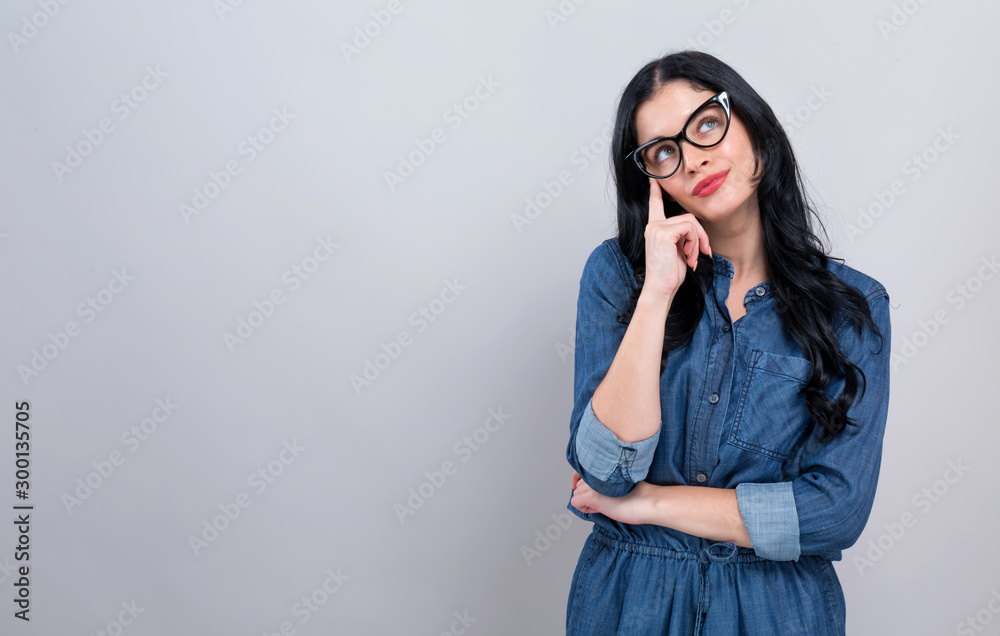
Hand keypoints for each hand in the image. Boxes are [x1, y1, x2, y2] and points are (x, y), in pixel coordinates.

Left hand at [570, 470, 655, 525]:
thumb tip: (590, 491)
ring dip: (586, 501)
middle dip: (587, 494)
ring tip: (604, 504)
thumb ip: (602, 482)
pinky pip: (575, 502)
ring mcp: (591, 484)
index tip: (594, 491)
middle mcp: (594, 472)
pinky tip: (597, 509)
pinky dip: (583, 508)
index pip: (582, 472)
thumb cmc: (638, 494)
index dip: (588, 484)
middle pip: (579, 485)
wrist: (647, 500)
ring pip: (577, 493)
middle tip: (604, 500)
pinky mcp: (590, 496)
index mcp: (601, 466)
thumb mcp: (617, 483)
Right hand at [644, 177, 711, 301]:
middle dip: (701, 235)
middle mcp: (653, 225)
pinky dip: (695, 242)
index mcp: (654, 228)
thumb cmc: (669, 274)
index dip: (656, 190)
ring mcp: (657, 228)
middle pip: (688, 217)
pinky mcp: (664, 232)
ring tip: (693, 258)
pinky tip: (688, 256)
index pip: (655, 204)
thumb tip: (694, 230)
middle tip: (703, 253)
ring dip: (698, 241)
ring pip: (691, 222)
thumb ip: (682, 236)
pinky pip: (689, 228)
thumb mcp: (677, 251)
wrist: (660, 289)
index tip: (654, 177)